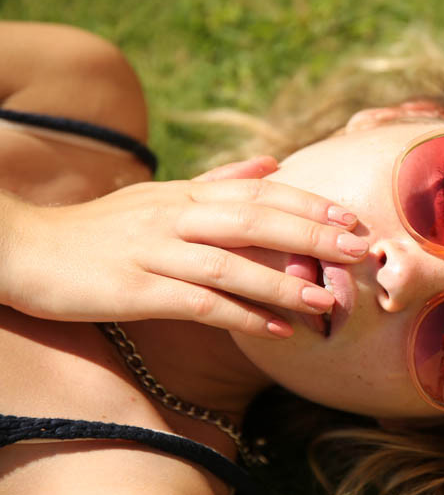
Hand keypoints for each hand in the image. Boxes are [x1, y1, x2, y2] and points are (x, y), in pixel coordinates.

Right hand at [2, 157, 366, 337]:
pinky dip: (240, 317)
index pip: (258, 193)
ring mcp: (153, 253)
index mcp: (185, 195)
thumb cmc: (100, 227)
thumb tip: (272, 163)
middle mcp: (174, 217)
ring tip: (326, 299)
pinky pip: (197, 304)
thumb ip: (218, 181)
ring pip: (228, 264)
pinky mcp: (134, 290)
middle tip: (359, 249)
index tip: (351, 217)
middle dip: (310, 234)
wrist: (21, 246)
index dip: (307, 204)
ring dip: (281, 282)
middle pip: (253, 220)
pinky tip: (277, 331)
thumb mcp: (160, 196)